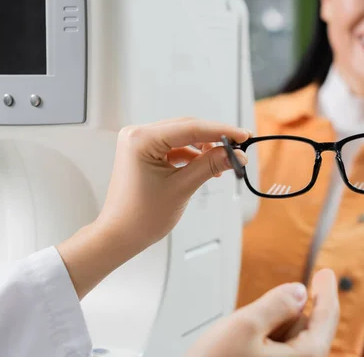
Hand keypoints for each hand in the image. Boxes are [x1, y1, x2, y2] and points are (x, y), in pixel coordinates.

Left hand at [97, 117, 250, 246]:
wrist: (119, 235)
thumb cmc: (139, 217)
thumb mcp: (182, 188)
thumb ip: (209, 166)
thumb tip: (235, 154)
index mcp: (141, 139)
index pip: (190, 128)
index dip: (221, 131)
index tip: (243, 136)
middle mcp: (137, 135)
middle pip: (186, 128)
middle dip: (214, 139)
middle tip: (239, 148)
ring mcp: (139, 143)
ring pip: (181, 137)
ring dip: (203, 148)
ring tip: (225, 161)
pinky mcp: (143, 153)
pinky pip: (173, 147)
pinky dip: (191, 155)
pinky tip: (207, 166)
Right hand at [187, 269, 339, 356]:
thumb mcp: (245, 326)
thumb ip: (276, 303)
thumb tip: (299, 292)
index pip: (326, 317)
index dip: (325, 290)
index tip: (326, 274)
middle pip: (302, 326)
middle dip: (282, 316)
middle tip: (250, 325)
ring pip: (284, 338)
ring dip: (267, 331)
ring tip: (237, 345)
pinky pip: (271, 352)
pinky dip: (260, 343)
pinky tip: (238, 350)